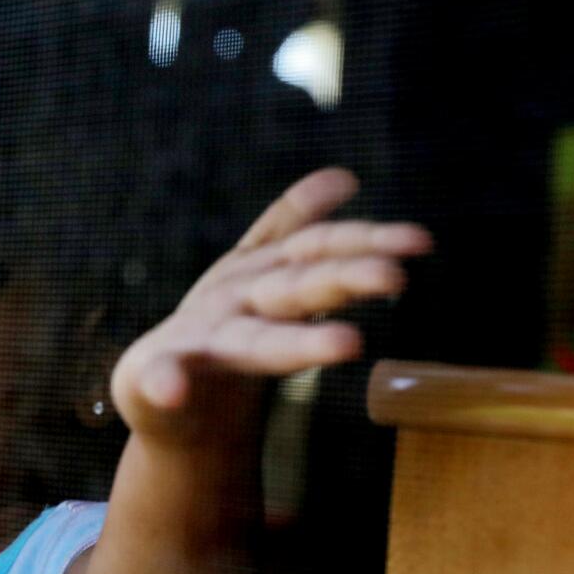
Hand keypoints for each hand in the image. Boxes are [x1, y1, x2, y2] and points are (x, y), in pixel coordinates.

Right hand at [110, 167, 429, 442]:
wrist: (168, 397)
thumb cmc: (223, 333)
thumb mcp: (261, 275)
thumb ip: (294, 226)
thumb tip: (343, 176)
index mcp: (261, 275)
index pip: (318, 250)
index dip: (364, 241)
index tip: (419, 241)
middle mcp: (232, 299)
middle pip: (297, 287)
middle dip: (343, 280)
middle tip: (393, 277)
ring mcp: (194, 338)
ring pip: (252, 340)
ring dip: (296, 343)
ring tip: (348, 345)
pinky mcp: (154, 377)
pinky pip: (157, 378)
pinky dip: (162, 381)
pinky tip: (170, 389)